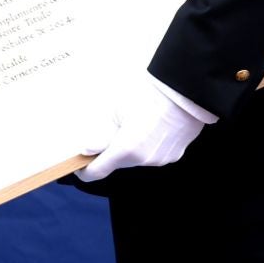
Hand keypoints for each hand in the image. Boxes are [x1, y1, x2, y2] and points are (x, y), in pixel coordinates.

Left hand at [75, 72, 208, 182]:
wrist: (183, 91)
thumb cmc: (150, 95)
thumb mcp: (118, 111)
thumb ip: (102, 134)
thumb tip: (88, 149)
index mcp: (125, 149)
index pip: (97, 171)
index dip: (85, 170)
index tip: (79, 165)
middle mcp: (143, 160)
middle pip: (118, 163)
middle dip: (111, 150)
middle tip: (113, 129)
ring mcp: (160, 160)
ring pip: (136, 159)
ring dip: (131, 148)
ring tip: (138, 123)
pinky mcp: (173, 156)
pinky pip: (153, 155)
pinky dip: (148, 146)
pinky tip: (153, 127)